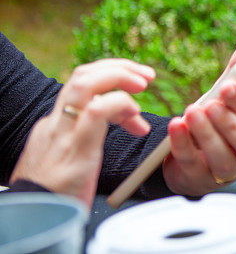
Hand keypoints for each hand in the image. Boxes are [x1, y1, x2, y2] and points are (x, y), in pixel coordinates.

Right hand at [10, 59, 154, 206]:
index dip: (111, 78)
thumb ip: (85, 138)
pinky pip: (98, 110)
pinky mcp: (76, 148)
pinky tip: (136, 118)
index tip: (136, 88)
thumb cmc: (57, 195)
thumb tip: (116, 121)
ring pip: (86, 83)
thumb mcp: (69, 159)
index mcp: (55, 124)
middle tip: (147, 76)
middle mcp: (57, 122)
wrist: (35, 220)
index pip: (81, 86)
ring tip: (144, 85)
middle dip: (118, 68)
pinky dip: (121, 104)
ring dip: (120, 75)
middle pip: (83, 75)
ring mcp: (64, 132)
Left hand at [161, 37, 235, 195]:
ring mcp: (223, 173)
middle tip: (210, 104)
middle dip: (226, 123)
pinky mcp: (198, 180)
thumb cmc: (216, 126)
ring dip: (206, 135)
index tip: (228, 86)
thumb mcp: (225, 100)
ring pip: (220, 158)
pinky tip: (174, 126)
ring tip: (191, 113)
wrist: (192, 161)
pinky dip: (182, 145)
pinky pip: (191, 163)